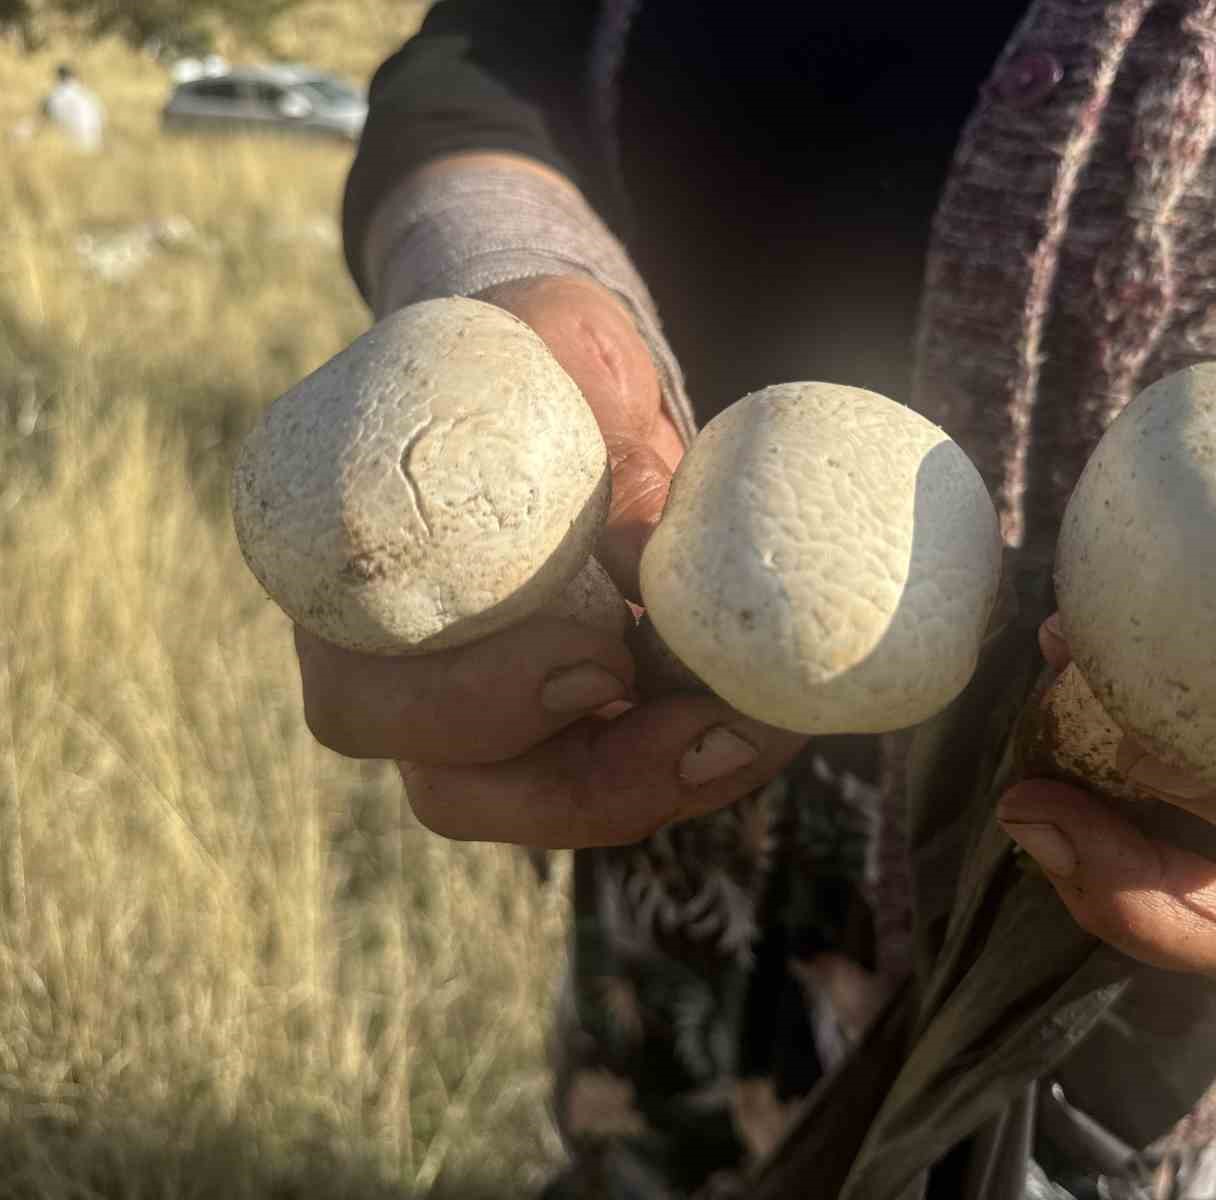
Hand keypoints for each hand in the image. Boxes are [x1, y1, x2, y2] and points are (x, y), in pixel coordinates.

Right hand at [296, 274, 805, 846]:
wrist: (575, 410)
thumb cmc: (539, 375)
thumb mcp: (551, 342)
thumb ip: (567, 374)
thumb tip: (614, 452)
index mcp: (354, 592)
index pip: (365, 690)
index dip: (473, 698)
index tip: (601, 657)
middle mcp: (400, 683)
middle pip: (450, 788)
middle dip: (580, 776)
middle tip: (699, 722)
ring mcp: (485, 727)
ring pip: (540, 810)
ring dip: (655, 784)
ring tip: (754, 732)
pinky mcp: (570, 740)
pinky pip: (620, 790)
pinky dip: (697, 765)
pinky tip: (768, 720)